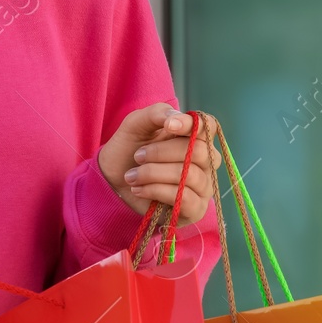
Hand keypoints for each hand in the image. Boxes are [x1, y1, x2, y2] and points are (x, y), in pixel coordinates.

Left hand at [97, 103, 215, 224]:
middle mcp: (205, 162)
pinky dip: (157, 191)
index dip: (192, 125)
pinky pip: (186, 198)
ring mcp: (203, 186)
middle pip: (199, 152)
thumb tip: (177, 118)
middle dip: (161, 153)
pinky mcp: (195, 210)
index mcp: (195, 137)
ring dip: (153, 173)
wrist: (112, 179)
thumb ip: (157, 113)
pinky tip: (139, 189)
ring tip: (132, 176)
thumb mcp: (137, 124)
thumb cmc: (129, 149)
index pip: (209, 126)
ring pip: (190, 176)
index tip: (168, 125)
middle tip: (138, 156)